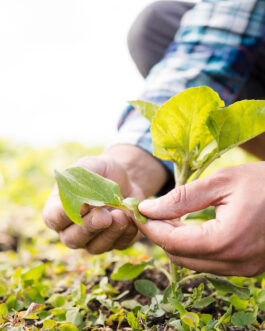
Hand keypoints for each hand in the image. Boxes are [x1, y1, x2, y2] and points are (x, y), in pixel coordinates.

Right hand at [43, 155, 143, 253]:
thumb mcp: (90, 166)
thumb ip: (81, 179)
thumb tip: (82, 201)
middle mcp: (72, 229)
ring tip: (121, 215)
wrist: (125, 179)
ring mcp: (92, 239)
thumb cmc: (101, 171)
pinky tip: (132, 218)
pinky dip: (127, 233)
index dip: (65, 215)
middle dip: (89, 227)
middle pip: (73, 239)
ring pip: (96, 247)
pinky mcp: (115, 242)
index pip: (54, 218)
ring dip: (109, 233)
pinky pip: (119, 244)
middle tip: (104, 216)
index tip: (82, 205)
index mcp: (58, 209)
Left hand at [138, 162, 264, 276]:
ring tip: (168, 216)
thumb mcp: (221, 181)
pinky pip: (208, 261)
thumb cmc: (264, 182)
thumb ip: (182, 198)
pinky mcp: (247, 267)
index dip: (150, 227)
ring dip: (175, 241)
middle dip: (160, 234)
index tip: (137, 210)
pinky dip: (193, 246)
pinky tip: (188, 226)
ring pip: (192, 262)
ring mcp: (243, 269)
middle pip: (179, 256)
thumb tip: (148, 209)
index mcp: (227, 240)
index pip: (173, 242)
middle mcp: (235, 262)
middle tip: (150, 211)